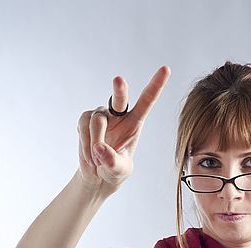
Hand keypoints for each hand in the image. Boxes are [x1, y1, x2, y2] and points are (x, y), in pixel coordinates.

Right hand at [76, 65, 170, 191]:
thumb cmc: (114, 170)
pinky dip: (86, 144)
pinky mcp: (86, 119)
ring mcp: (101, 115)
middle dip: (119, 90)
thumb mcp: (118, 170)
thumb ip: (112, 162)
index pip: (147, 101)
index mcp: (135, 122)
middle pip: (119, 98)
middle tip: (119, 80)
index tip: (166, 69)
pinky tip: (90, 156)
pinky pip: (84, 127)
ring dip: (96, 143)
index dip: (156, 85)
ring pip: (96, 121)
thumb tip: (99, 149)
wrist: (96, 175)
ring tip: (98, 159)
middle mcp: (118, 115)